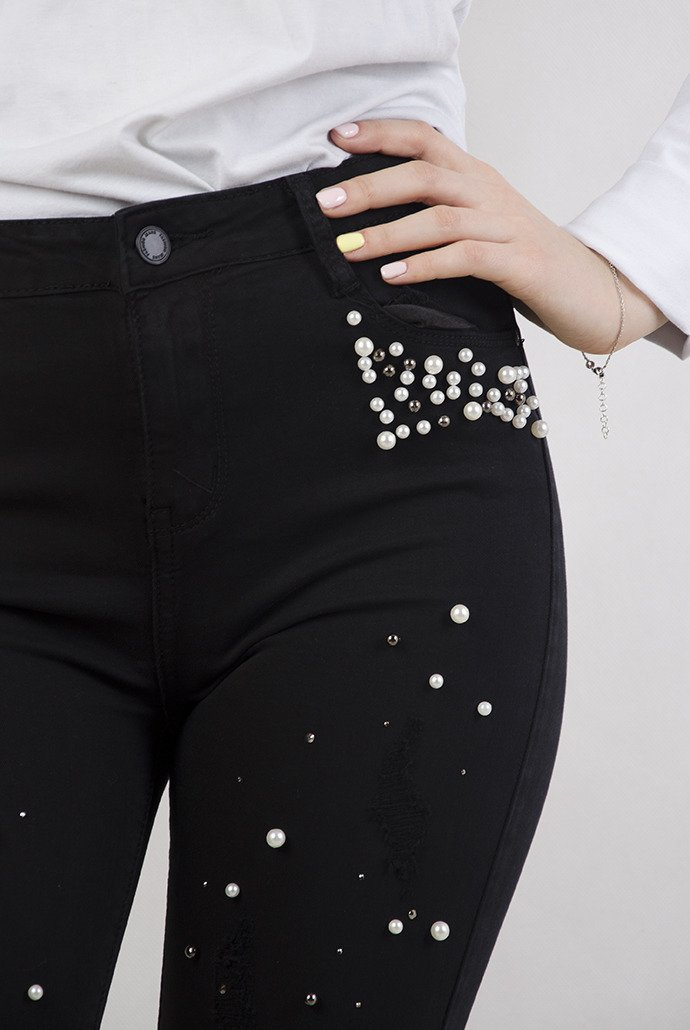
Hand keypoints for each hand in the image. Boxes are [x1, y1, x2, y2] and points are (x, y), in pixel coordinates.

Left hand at [316, 119, 666, 355]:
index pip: (425, 139)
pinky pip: (464, 258)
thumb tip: (370, 221)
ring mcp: (507, 227)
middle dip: (370, 186)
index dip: (381, 133)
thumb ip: (438, 214)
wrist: (592, 291)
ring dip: (388, 232)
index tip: (336, 138)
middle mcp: (490, 193)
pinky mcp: (519, 264)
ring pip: (440, 217)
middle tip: (327, 204)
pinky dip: (424, 265)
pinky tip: (393, 276)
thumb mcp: (479, 226)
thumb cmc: (522, 262)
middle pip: (425, 173)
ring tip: (349, 248)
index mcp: (477, 178)